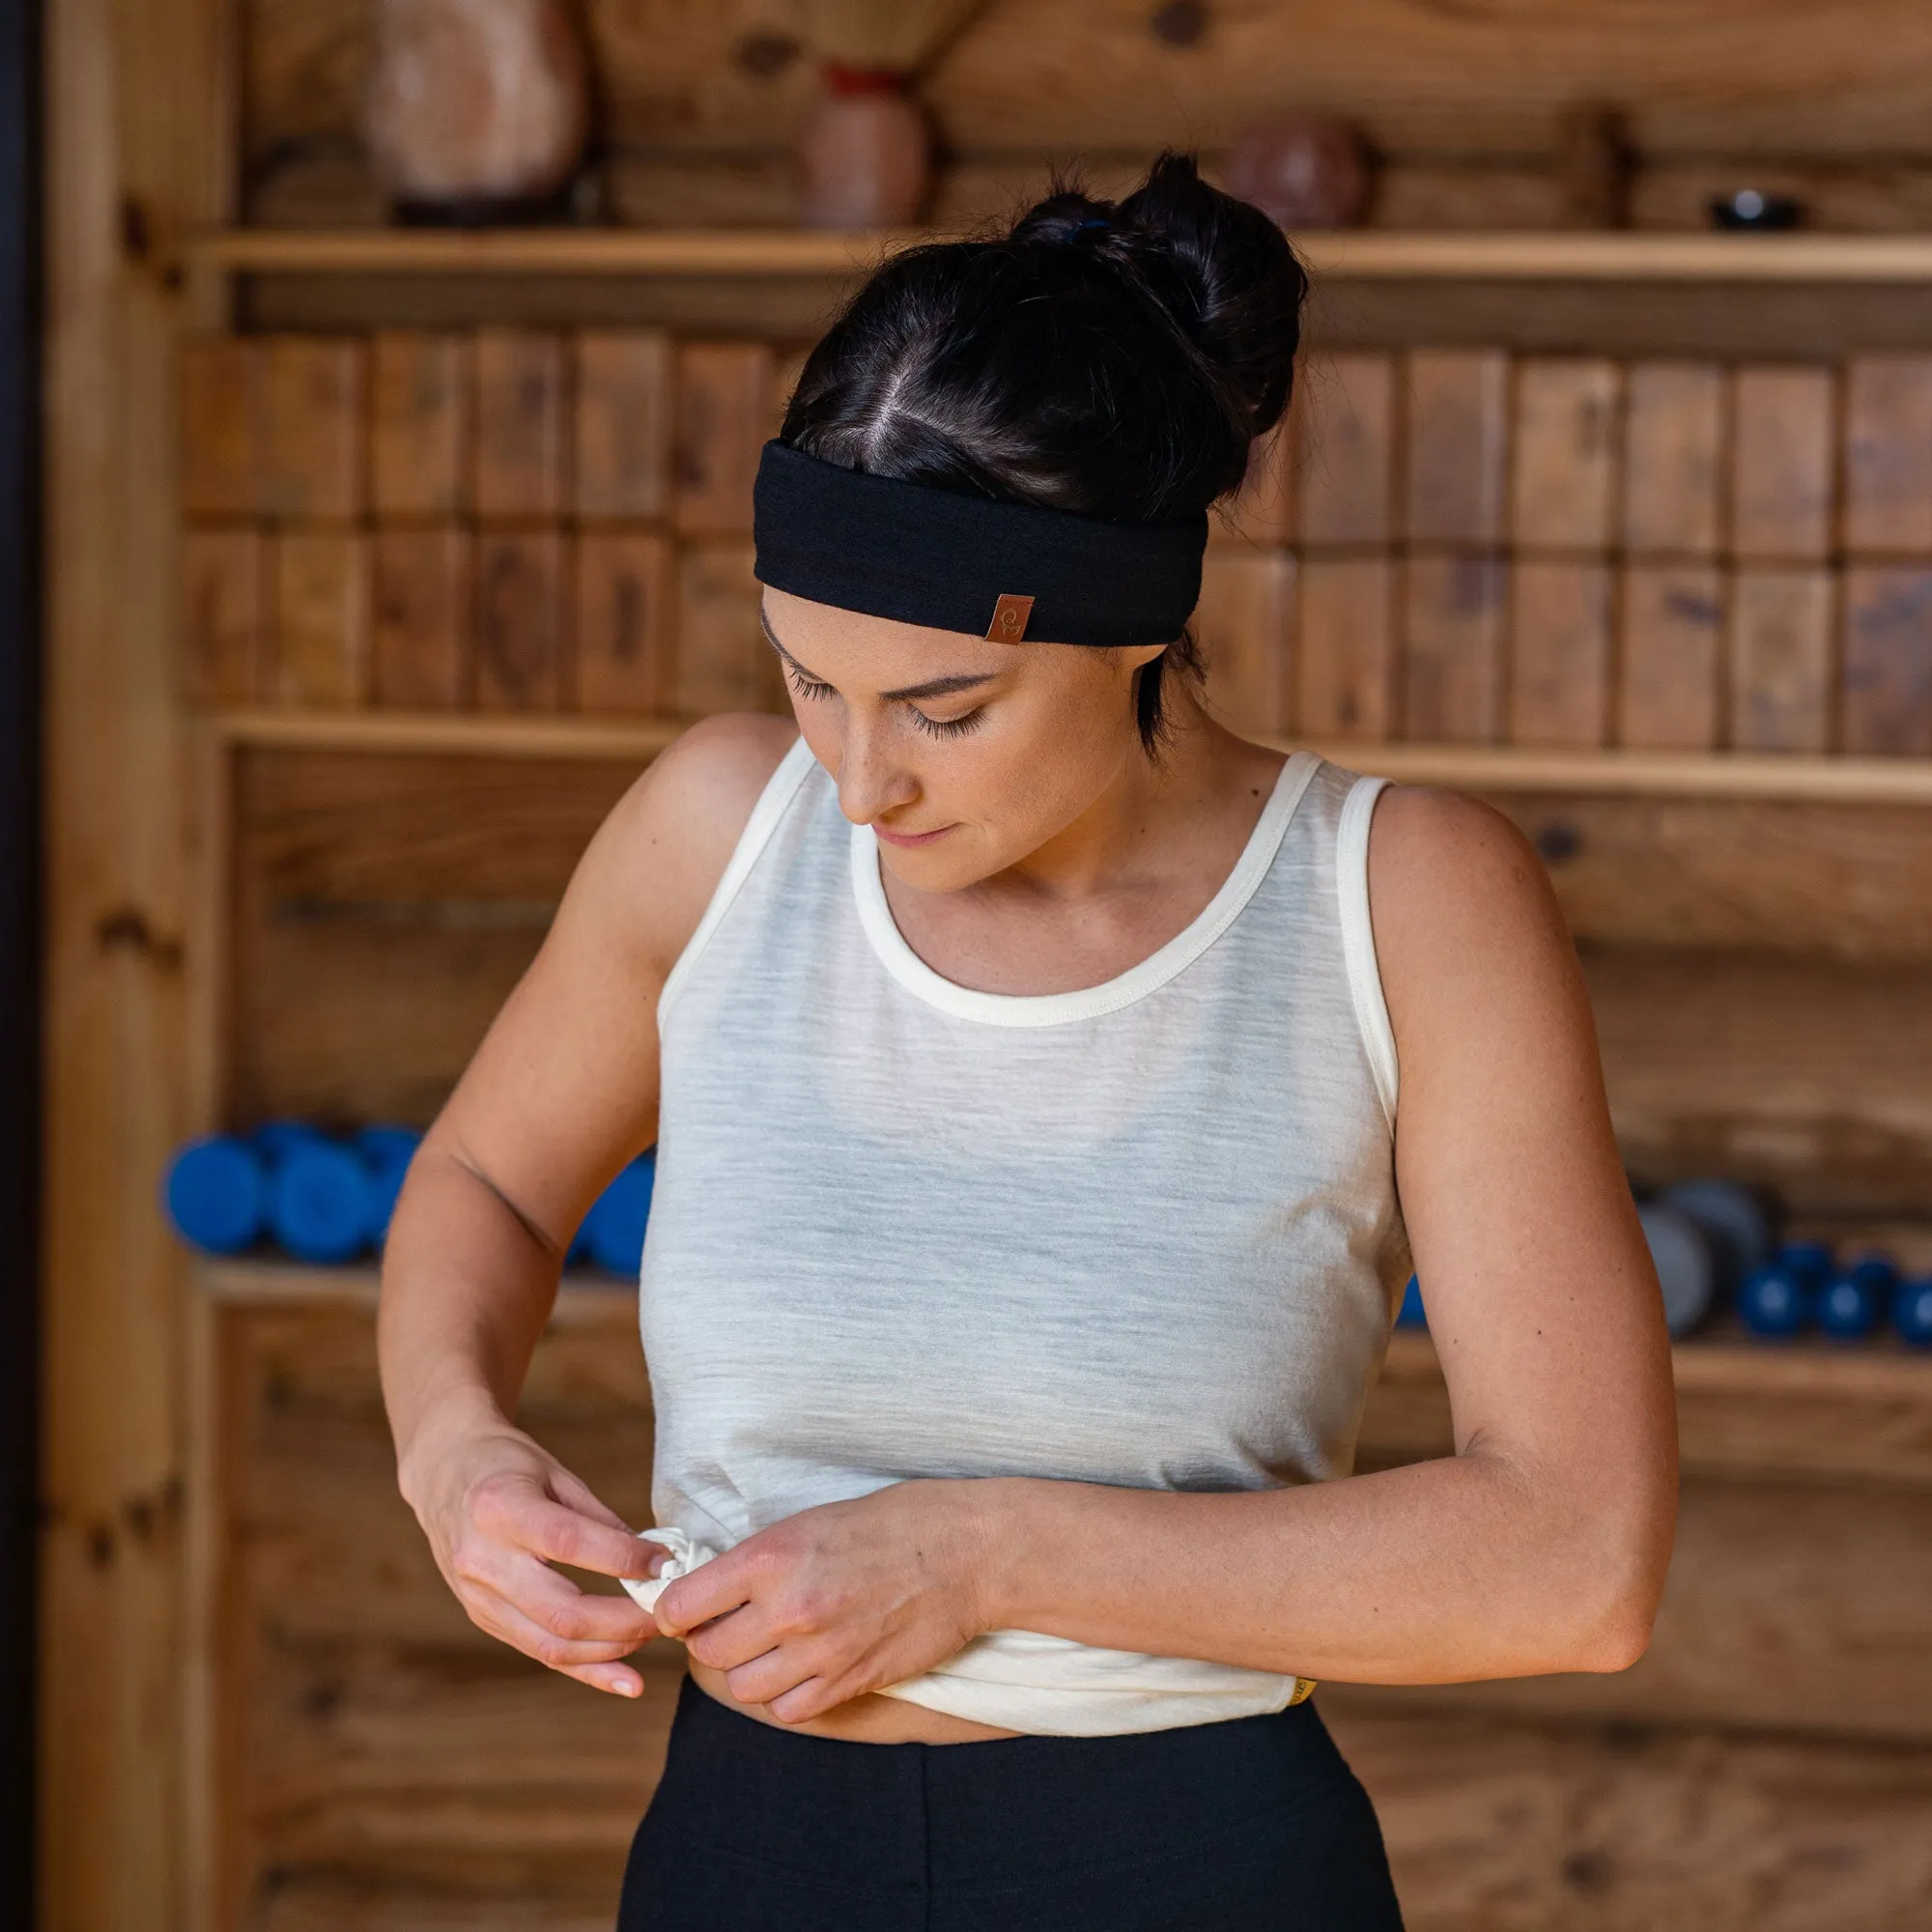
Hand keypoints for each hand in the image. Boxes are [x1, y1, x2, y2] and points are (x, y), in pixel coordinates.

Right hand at [399, 1404, 661, 1697]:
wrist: (444, 1472)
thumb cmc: (506, 1464)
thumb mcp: (555, 1473)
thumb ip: (600, 1520)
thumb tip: (652, 1560)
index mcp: (501, 1509)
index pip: (570, 1543)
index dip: (623, 1559)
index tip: (666, 1562)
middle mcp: (483, 1559)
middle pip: (563, 1611)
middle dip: (625, 1621)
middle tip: (667, 1611)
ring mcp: (478, 1596)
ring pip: (551, 1644)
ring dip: (611, 1649)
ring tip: (653, 1634)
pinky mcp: (482, 1617)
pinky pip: (538, 1652)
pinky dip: (586, 1669)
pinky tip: (625, 1680)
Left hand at [652, 1479, 998, 1723]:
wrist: (967, 1552)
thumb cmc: (893, 1522)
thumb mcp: (812, 1519)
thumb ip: (760, 1558)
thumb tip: (709, 1585)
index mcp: (772, 1555)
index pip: (682, 1604)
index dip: (674, 1608)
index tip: (682, 1607)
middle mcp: (789, 1607)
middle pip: (709, 1650)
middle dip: (711, 1638)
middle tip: (730, 1622)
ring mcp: (820, 1650)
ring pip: (744, 1686)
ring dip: (748, 1669)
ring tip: (769, 1645)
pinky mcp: (850, 1681)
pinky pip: (789, 1709)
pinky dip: (787, 1694)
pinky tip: (802, 1666)